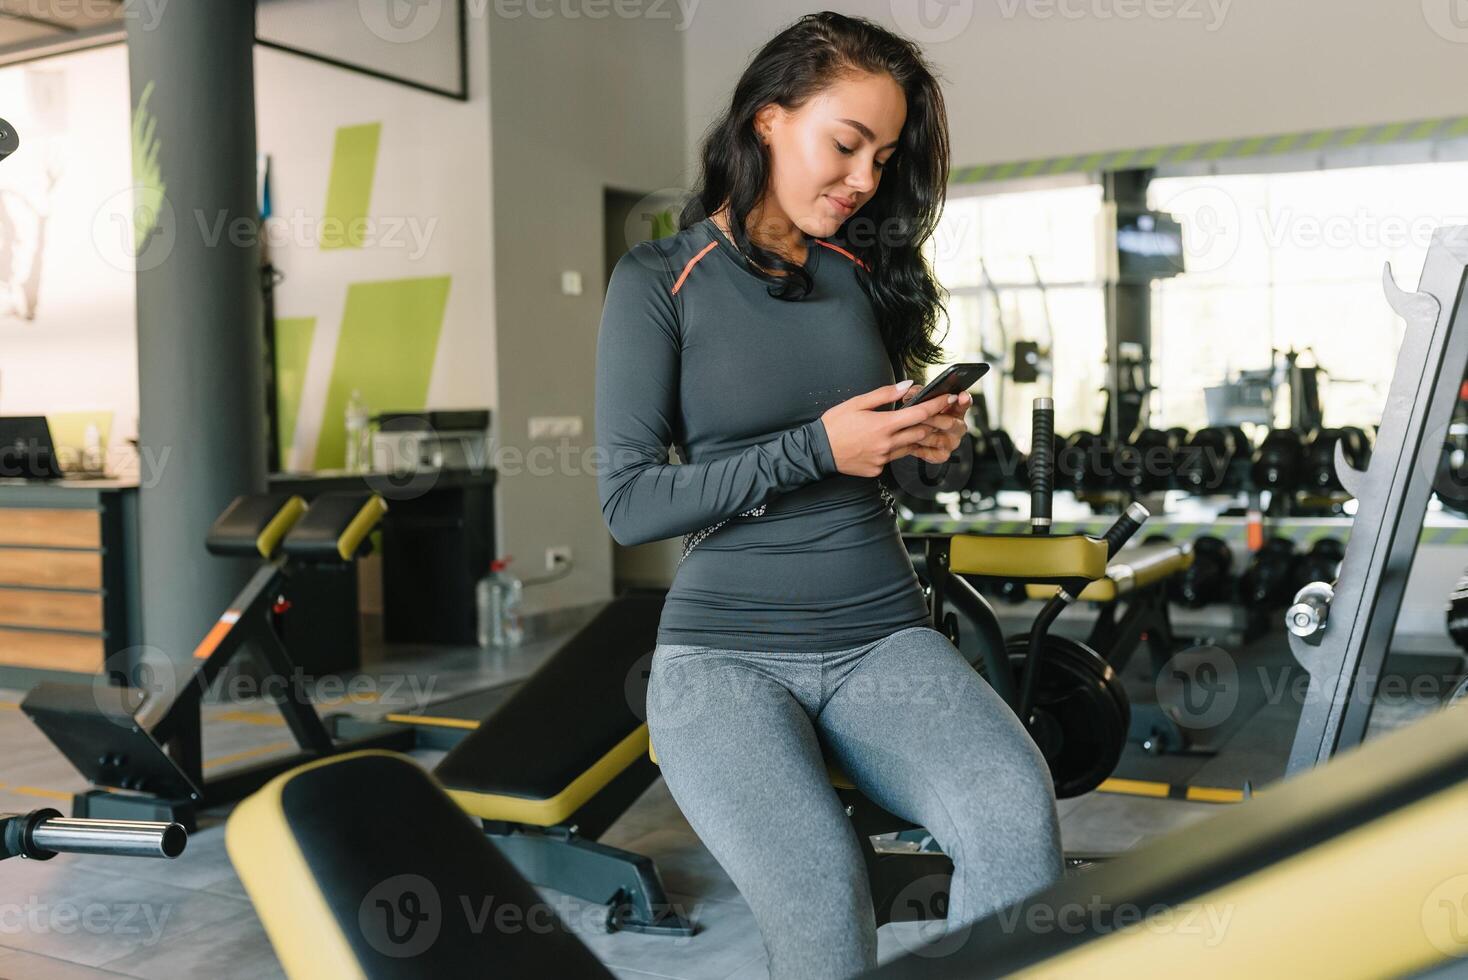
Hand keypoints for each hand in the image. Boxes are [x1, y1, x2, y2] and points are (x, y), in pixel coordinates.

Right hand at [819, 381, 963, 477]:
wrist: (818, 452)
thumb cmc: (834, 425)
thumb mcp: (857, 403)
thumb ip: (884, 394)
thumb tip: (906, 386)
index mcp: (883, 424)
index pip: (919, 413)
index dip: (937, 405)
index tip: (948, 399)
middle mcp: (887, 444)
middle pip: (921, 432)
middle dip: (933, 423)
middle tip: (940, 415)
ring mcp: (883, 459)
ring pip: (910, 446)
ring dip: (916, 436)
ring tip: (916, 428)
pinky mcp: (878, 469)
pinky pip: (894, 458)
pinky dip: (896, 449)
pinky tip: (887, 443)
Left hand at [898, 389, 971, 464]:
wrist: (911, 437)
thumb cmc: (918, 416)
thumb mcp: (919, 401)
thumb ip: (918, 393)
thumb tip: (913, 393)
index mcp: (956, 410)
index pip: (964, 403)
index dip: (964, 400)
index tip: (961, 397)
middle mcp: (958, 427)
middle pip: (950, 423)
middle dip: (932, 419)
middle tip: (920, 416)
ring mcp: (952, 442)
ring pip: (937, 439)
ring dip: (922, 434)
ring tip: (909, 430)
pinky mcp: (942, 456)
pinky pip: (929, 452)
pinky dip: (917, 448)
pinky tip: (909, 442)